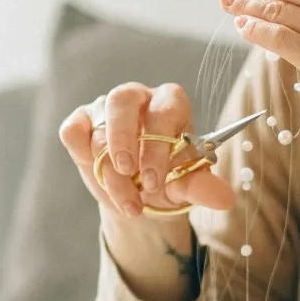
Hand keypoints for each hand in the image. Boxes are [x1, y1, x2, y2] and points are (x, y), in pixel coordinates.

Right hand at [59, 82, 235, 220]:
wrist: (140, 197)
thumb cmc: (167, 180)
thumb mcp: (185, 186)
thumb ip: (202, 187)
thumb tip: (226, 200)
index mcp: (170, 103)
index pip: (164, 110)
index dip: (158, 145)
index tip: (155, 182)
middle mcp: (138, 98)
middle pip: (122, 100)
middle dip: (123, 140)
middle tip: (129, 175)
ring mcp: (106, 108)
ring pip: (99, 129)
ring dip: (109, 171)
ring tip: (127, 202)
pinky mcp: (81, 121)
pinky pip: (73, 130)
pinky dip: (81, 153)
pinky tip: (97, 173)